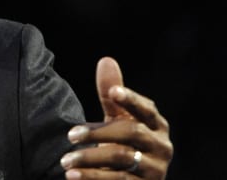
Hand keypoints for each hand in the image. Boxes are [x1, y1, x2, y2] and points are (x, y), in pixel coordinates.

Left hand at [60, 57, 172, 178]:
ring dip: (89, 158)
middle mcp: (161, 147)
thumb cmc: (124, 142)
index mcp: (157, 125)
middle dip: (98, 132)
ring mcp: (155, 170)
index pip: (146, 109)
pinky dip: (92, 178)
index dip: (131, 99)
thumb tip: (106, 60)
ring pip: (121, 159)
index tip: (114, 93)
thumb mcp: (118, 118)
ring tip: (65, 161)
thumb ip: (112, 93)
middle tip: (70, 135)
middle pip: (131, 133)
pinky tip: (72, 175)